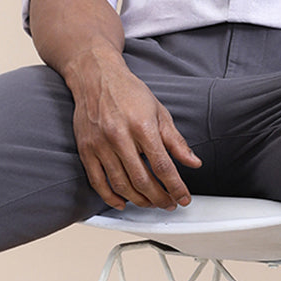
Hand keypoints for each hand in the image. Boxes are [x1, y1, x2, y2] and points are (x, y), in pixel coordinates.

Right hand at [69, 52, 200, 209]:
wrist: (96, 76)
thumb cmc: (128, 92)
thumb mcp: (159, 112)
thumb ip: (176, 141)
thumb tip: (194, 162)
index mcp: (141, 126)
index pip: (163, 166)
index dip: (176, 187)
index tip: (183, 197)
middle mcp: (119, 136)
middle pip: (142, 180)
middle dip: (159, 198)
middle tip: (169, 204)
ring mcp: (100, 145)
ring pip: (121, 185)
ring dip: (139, 200)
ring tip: (151, 203)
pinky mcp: (86, 150)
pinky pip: (97, 182)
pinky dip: (110, 197)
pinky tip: (123, 202)